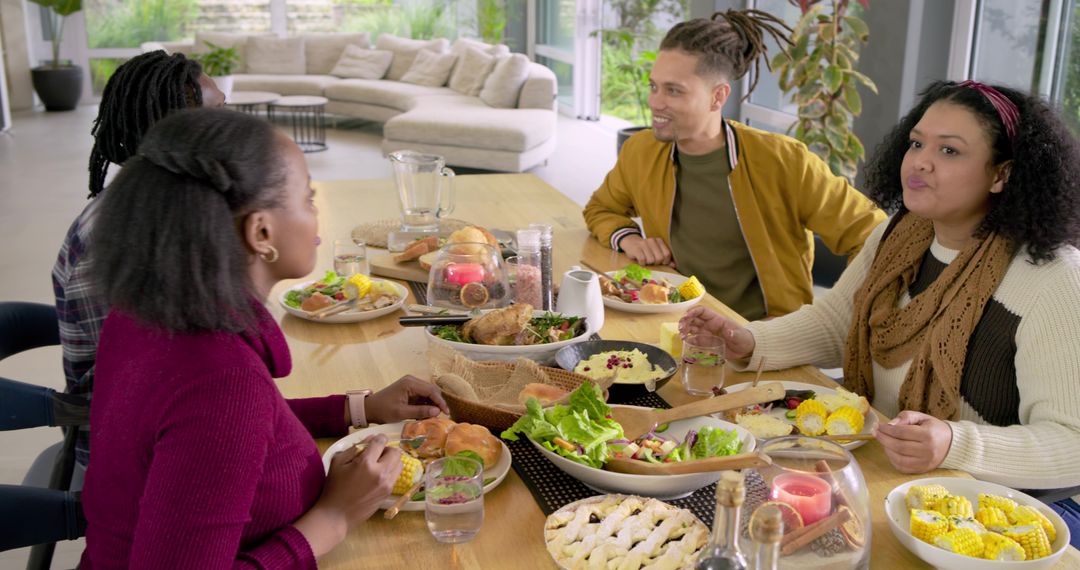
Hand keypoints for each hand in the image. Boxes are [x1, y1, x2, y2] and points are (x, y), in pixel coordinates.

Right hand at [295, 434, 401, 554]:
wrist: (337, 515)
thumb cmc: (333, 488)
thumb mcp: (338, 462)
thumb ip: (354, 448)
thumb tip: (370, 439)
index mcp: (366, 463)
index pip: (381, 442)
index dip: (378, 438)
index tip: (375, 440)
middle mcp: (380, 472)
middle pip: (394, 452)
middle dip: (386, 449)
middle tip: (377, 454)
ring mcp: (386, 483)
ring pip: (399, 463)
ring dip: (391, 460)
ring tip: (380, 464)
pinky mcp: (388, 492)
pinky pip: (396, 475)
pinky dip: (391, 471)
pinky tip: (379, 475)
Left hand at [366, 375, 449, 423]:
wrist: (369, 408)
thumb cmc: (383, 410)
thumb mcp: (401, 413)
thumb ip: (420, 412)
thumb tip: (437, 412)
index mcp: (410, 383)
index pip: (431, 391)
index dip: (440, 402)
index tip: (446, 413)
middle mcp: (412, 380)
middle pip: (431, 390)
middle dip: (438, 402)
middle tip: (442, 415)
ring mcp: (410, 384)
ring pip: (428, 393)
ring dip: (432, 404)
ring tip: (434, 416)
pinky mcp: (409, 390)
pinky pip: (422, 396)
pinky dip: (426, 404)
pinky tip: (426, 413)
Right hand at [619, 235, 674, 266]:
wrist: (630, 242)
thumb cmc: (645, 250)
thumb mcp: (656, 252)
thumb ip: (665, 258)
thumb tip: (674, 265)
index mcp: (659, 241)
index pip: (667, 254)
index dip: (665, 261)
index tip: (660, 262)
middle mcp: (652, 241)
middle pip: (659, 258)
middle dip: (656, 263)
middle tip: (651, 261)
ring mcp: (644, 244)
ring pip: (651, 260)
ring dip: (648, 263)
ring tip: (645, 260)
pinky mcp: (636, 249)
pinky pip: (642, 260)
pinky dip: (642, 263)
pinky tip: (640, 261)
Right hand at [678, 306, 755, 359]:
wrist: (744, 349)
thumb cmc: (743, 338)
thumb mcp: (740, 336)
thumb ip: (735, 333)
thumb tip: (729, 332)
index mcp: (716, 319)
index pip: (702, 311)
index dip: (693, 311)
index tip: (687, 316)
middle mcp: (709, 325)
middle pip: (693, 319)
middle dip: (685, 321)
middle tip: (681, 328)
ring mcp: (706, 334)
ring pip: (691, 329)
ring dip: (685, 330)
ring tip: (682, 336)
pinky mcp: (705, 343)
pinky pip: (694, 340)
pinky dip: (688, 340)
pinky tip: (686, 343)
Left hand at [874, 411, 952, 473]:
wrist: (951, 444)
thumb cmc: (934, 429)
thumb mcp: (922, 417)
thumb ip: (905, 417)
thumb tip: (890, 424)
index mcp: (928, 435)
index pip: (901, 433)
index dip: (886, 429)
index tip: (878, 425)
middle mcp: (927, 451)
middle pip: (898, 446)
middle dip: (883, 439)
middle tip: (875, 432)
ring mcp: (925, 462)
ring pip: (899, 458)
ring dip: (886, 449)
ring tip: (883, 441)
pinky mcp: (922, 470)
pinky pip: (903, 468)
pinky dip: (893, 460)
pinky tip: (890, 451)